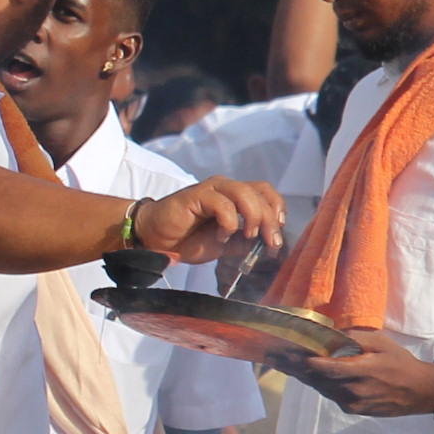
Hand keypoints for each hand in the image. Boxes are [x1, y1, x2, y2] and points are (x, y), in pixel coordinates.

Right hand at [132, 177, 284, 265]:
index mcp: (235, 196)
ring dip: (254, 217)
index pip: (266, 192)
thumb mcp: (226, 244)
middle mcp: (226, 187)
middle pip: (260, 193)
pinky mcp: (196, 195)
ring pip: (244, 193)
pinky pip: (222, 204)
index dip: (277, 209)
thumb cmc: (188, 239)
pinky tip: (222, 235)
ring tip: (248, 236)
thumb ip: (245, 242)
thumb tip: (270, 246)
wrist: (155, 239)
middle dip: (271, 220)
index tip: (278, 234)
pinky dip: (229, 223)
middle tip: (271, 243)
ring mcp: (211, 189)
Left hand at [272, 327, 433, 419]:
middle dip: (292, 366)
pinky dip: (317, 383)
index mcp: (359, 371)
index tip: (282, 349)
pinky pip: (329, 394)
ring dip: (301, 375)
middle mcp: (352, 390)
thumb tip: (330, 334)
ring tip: (281, 362)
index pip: (322, 367)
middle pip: (314, 378)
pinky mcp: (351, 409)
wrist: (420, 392)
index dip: (300, 359)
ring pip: (319, 387)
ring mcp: (350, 402)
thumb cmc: (400, 362)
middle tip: (271, 354)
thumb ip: (354, 339)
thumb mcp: (381, 342)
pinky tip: (305, 373)